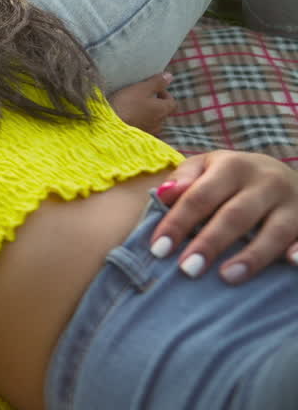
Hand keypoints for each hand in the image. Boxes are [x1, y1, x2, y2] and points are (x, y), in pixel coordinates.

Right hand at [107, 72, 175, 134]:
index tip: (154, 89)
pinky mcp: (138, 137)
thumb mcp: (141, 88)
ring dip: (148, 114)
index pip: (172, 102)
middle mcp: (159, 123)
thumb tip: (170, 76)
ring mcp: (149, 132)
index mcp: (162, 110)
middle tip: (143, 97)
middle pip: (163, 112)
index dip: (165, 94)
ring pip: (153, 121)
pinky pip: (144, 128)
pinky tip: (129, 118)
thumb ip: (157, 83)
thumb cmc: (126, 104)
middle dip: (156, 104)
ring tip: (135, 108)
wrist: (109, 125)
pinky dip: (140, 122)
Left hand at [150, 150, 297, 283]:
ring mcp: (293, 202)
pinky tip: (291, 264)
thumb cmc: (233, 176)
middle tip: (188, 269)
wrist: (284, 173)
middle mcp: (265, 182)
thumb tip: (163, 195)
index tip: (158, 249)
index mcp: (232, 167)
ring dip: (251, 256)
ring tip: (227, 277)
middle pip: (234, 215)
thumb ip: (183, 178)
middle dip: (210, 243)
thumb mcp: (207, 166)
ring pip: (273, 231)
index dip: (178, 223)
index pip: (199, 197)